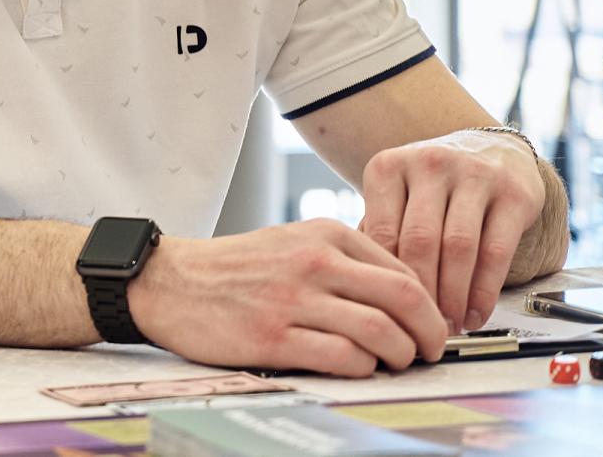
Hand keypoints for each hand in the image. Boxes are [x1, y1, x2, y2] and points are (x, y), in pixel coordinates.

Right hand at [126, 219, 448, 376]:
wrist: (171, 281)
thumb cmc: (236, 268)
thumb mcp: (294, 242)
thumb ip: (344, 260)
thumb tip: (403, 298)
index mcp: (324, 234)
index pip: (403, 270)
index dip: (430, 305)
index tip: (431, 326)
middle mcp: (313, 261)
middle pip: (404, 298)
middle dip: (431, 333)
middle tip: (431, 351)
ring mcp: (293, 299)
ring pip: (380, 331)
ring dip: (400, 357)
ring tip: (394, 364)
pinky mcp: (273, 337)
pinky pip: (342, 357)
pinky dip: (362, 368)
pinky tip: (356, 367)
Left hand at [357, 130, 543, 332]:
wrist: (490, 150)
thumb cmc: (431, 186)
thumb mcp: (396, 195)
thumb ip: (379, 234)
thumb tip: (367, 291)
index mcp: (388, 167)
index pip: (382, 233)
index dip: (387, 280)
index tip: (390, 312)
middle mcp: (429, 164)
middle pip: (420, 241)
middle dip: (422, 293)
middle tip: (422, 327)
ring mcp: (473, 175)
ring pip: (459, 248)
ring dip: (454, 296)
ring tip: (450, 326)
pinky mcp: (513, 193)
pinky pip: (496, 251)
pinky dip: (484, 291)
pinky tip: (477, 314)